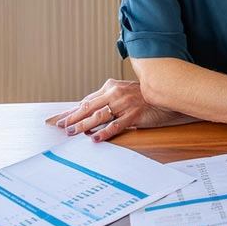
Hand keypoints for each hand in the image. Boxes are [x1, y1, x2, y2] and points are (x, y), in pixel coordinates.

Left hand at [49, 79, 200, 141]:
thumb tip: (89, 113)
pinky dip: (105, 133)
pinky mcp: (134, 114)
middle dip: (73, 118)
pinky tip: (96, 139)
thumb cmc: (145, 97)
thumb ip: (108, 100)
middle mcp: (116, 93)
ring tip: (72, 132)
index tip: (59, 118)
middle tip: (61, 127)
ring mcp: (125, 103)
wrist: (167, 94)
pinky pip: (116, 125)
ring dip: (83, 125)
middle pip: (89, 107)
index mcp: (112, 87)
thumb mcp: (125, 94)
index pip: (87, 100)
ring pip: (99, 116)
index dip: (72, 110)